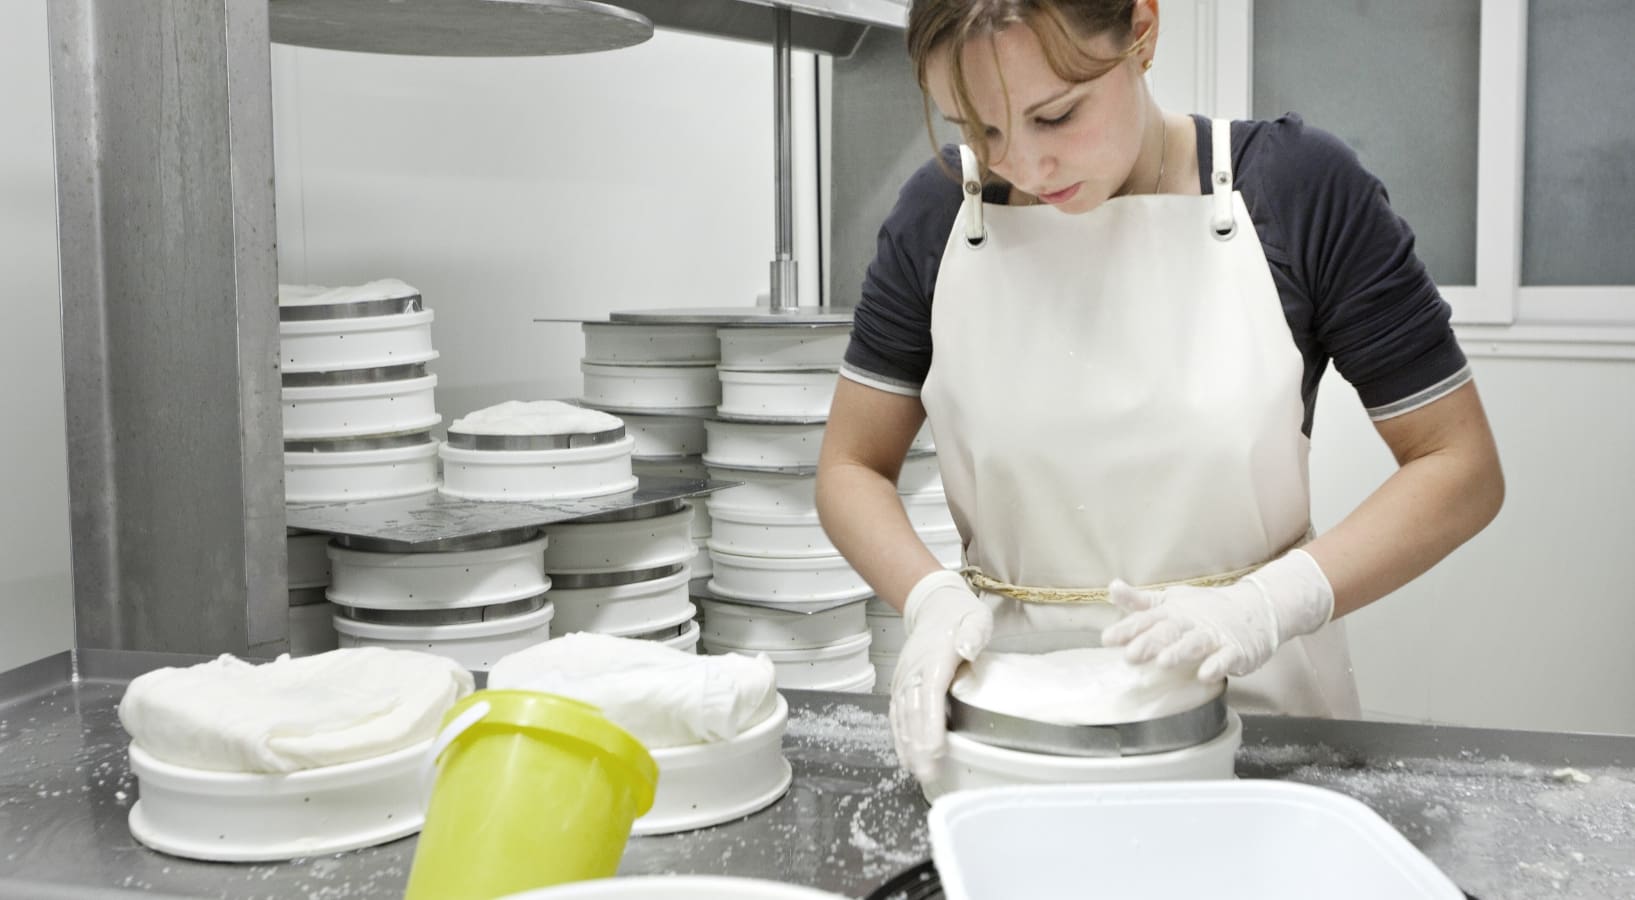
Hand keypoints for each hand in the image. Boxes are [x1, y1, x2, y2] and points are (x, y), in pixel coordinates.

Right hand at [890, 569, 992, 781]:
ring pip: (902, 716)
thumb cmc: (959, 616)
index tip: (935, 750)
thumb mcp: (975, 617)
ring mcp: (905, 678)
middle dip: (918, 745)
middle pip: (913, 712)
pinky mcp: (902, 684)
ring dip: (907, 745)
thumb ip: (973, 633)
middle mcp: (914, 671)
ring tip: (916, 771)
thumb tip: (967, 649)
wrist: (934, 605)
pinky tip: (905, 753)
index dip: (930, 725)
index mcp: (934, 659)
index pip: (930, 696)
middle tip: (927, 773)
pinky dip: (899, 735)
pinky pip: (897, 712)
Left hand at [1101, 549, 1333, 681]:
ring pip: (1195, 643)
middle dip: (1150, 642)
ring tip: (1163, 663)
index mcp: (1171, 612)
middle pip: (1168, 631)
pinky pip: (1226, 657)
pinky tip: (1205, 674)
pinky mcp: (1236, 649)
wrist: (1254, 609)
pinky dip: (1217, 665)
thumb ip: (1140, 602)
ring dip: (1180, 652)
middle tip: (1130, 655)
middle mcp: (1190, 622)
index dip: (1127, 629)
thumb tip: (1112, 588)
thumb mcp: (1170, 602)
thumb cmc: (1204, 609)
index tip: (1108, 639)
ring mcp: (1214, 635)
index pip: (1147, 619)